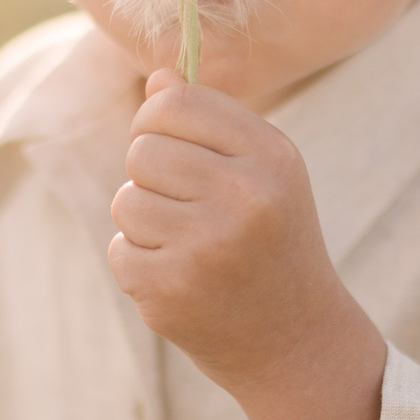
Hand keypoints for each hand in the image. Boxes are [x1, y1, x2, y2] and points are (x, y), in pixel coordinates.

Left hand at [111, 71, 409, 419]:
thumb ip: (211, 124)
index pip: (174, 103)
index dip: (157, 121)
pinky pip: (121, 250)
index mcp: (272, 157)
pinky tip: (179, 279)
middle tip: (186, 207)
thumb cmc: (275, 245)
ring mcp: (206, 247)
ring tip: (186, 245)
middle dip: (151, 174)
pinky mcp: (172, 291)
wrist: (298, 344)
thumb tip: (155, 75)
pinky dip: (139, 264)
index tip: (171, 146)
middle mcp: (245, 197)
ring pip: (126, 200)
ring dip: (144, 222)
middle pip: (143, 148)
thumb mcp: (265, 175)